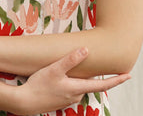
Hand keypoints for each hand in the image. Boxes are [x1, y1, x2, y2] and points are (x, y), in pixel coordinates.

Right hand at [16, 48, 130, 114]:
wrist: (25, 101)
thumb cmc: (39, 85)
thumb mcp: (54, 69)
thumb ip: (70, 60)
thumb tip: (86, 50)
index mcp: (77, 88)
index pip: (102, 84)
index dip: (116, 80)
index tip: (127, 75)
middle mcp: (75, 96)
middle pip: (89, 84)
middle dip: (93, 76)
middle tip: (97, 65)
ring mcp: (67, 99)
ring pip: (78, 86)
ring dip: (79, 78)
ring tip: (77, 68)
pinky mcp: (59, 100)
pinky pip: (70, 89)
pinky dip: (70, 82)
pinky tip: (61, 77)